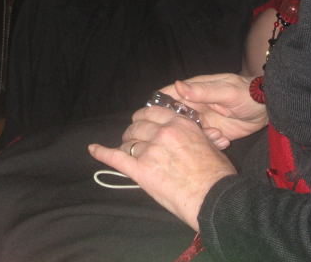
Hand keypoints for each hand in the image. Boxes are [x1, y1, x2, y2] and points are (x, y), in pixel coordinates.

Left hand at [89, 107, 236, 230]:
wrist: (215, 199)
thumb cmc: (217, 176)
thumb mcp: (212, 146)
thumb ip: (200, 135)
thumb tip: (207, 132)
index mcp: (179, 124)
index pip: (152, 112)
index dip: (144, 116)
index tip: (142, 121)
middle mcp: (162, 132)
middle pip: (137, 126)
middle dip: (133, 131)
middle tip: (133, 138)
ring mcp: (149, 150)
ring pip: (127, 141)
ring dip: (125, 145)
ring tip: (125, 150)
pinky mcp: (140, 169)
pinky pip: (115, 157)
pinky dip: (101, 152)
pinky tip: (93, 149)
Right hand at [161, 74, 268, 147]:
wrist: (269, 108)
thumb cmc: (247, 94)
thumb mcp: (226, 91)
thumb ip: (202, 90)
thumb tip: (177, 85)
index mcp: (191, 92)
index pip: (166, 97)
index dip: (155, 107)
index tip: (150, 120)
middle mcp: (192, 107)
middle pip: (172, 118)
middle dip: (172, 128)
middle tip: (183, 135)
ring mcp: (201, 121)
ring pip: (186, 132)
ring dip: (196, 138)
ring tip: (216, 135)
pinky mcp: (211, 134)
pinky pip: (202, 141)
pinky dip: (210, 144)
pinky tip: (224, 141)